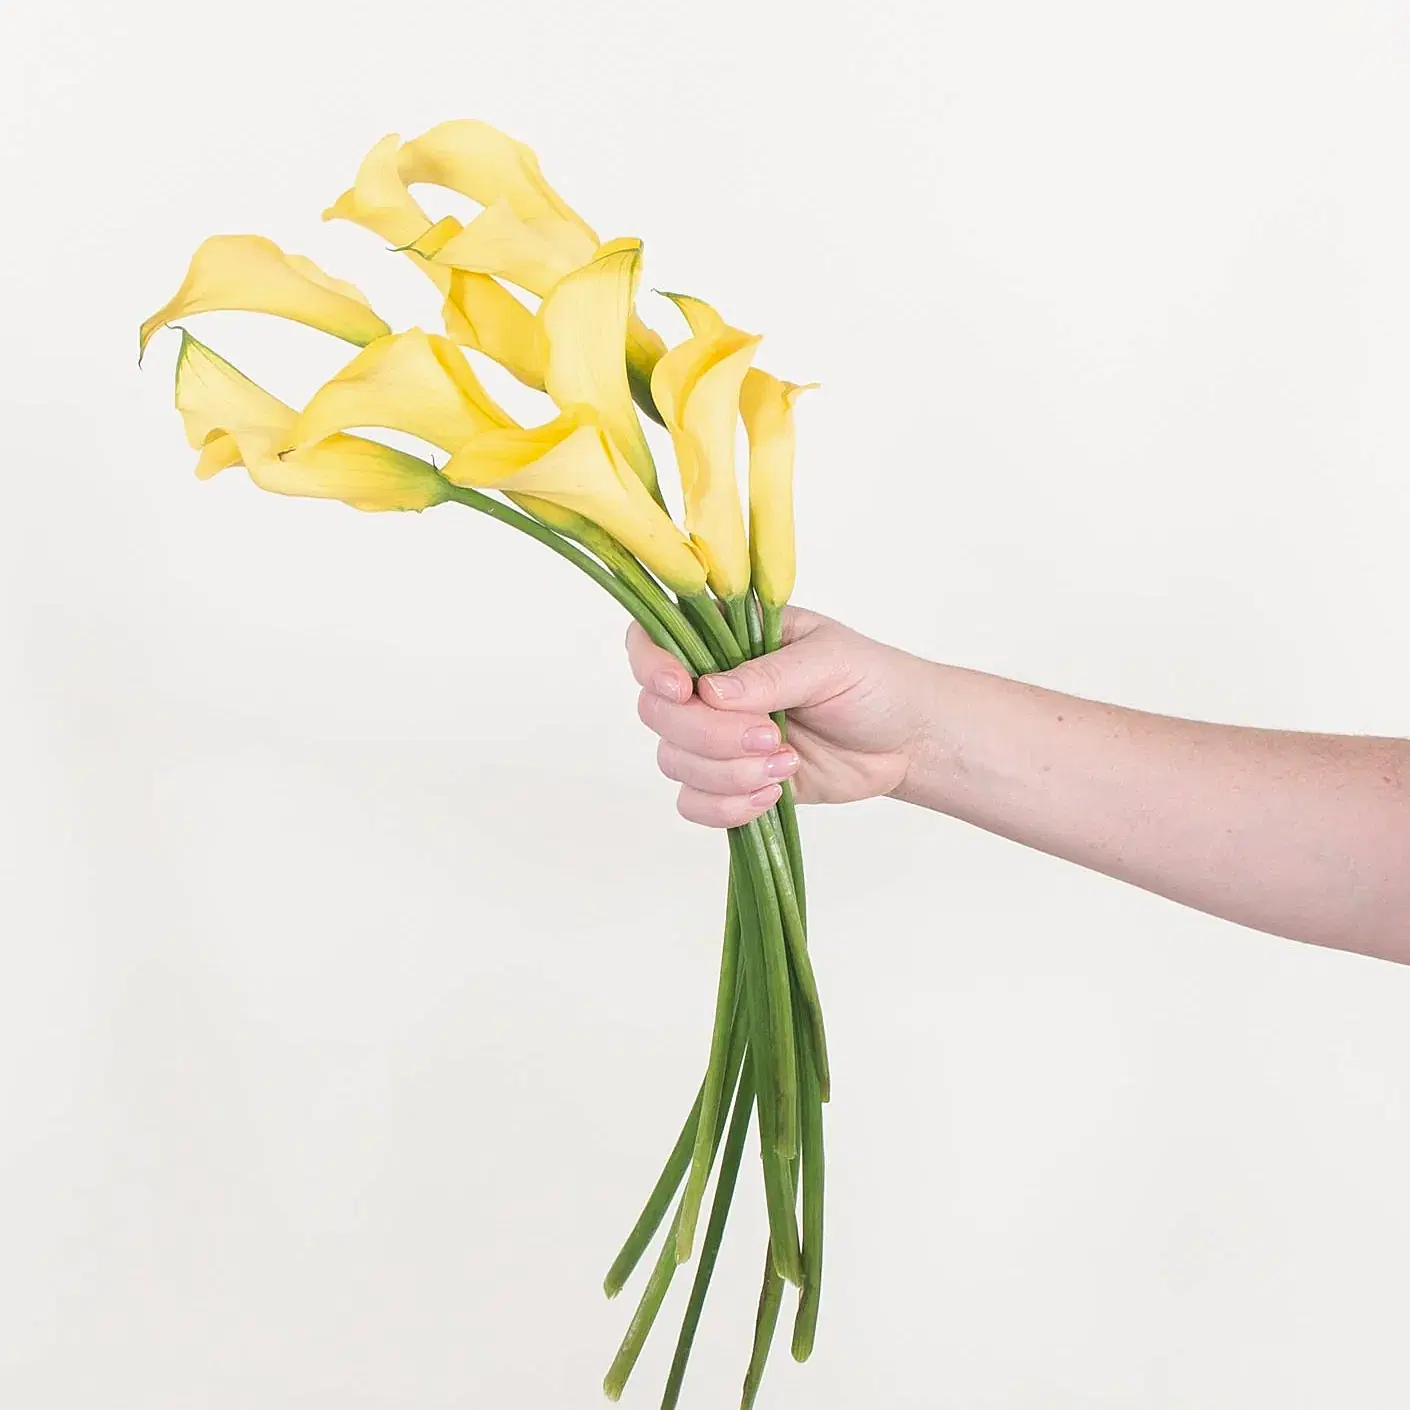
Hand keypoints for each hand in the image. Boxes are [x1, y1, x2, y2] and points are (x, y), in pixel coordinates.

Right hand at [626, 606, 936, 827]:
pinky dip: (728, 807)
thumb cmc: (872, 683)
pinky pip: (694, 804)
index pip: (653, 641)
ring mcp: (715, 737)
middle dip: (710, 735)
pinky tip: (772, 795)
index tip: (683, 689)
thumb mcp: (829, 662)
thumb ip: (770, 676)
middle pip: (658, 712)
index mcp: (725, 636)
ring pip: (674, 761)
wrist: (906, 741)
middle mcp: (708, 686)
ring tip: (786, 766)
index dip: (653, 666)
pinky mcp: (730, 782)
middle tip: (772, 737)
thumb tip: (710, 692)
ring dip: (727, 773)